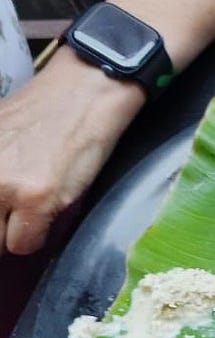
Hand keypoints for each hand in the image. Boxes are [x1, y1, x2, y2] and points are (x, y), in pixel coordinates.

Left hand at [0, 49, 143, 255]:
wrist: (83, 92)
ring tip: (31, 210)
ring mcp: (4, 187)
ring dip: (14, 234)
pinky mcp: (37, 198)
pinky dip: (37, 237)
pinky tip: (48, 210)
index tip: (1, 215)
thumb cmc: (41, 112)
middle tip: (14, 214)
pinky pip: (26, 244)